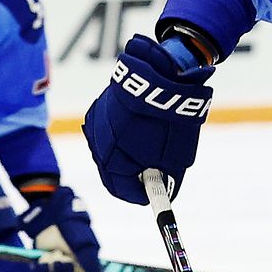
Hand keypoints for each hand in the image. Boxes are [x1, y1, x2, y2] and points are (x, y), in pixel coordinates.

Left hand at [17, 186, 103, 271]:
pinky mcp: (42, 263)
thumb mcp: (83, 236)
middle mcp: (73, 268)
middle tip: (63, 261)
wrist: (50, 206)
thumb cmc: (71, 219)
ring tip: (51, 259)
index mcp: (87, 263)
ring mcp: (57, 266)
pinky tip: (41, 261)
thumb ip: (89, 257)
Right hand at [82, 33, 211, 204]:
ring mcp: (95, 127)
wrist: (159, 77)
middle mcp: (98, 148)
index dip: (143, 194)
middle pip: (113, 173)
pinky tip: (138, 125)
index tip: (157, 192)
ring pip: (109, 152)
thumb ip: (168, 181)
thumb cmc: (167, 121)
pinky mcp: (97, 110)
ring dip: (126, 154)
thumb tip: (166, 192)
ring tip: (149, 144)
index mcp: (113, 164)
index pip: (124, 191)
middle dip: (133, 175)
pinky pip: (107, 132)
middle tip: (154, 172)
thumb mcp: (176, 159)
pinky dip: (121, 136)